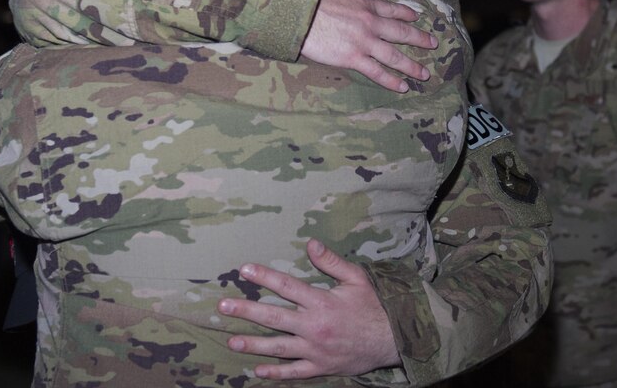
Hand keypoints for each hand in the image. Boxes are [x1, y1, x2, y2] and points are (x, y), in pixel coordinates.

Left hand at [217, 238, 400, 379]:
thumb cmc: (374, 306)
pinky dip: (275, 373)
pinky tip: (257, 370)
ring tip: (231, 341)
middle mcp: (314, 327)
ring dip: (253, 345)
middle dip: (245, 311)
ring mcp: (316, 350)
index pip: (286, 286)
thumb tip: (311, 243)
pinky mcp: (321, 367)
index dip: (263, 276)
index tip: (243, 269)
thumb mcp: (357, 279)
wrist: (394, 340)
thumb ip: (332, 262)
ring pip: (278, 348)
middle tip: (222, 307)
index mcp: (322, 302)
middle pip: (273, 317)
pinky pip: (294, 373)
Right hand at [301, 0, 436, 92]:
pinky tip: (402, 87)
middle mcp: (371, 22)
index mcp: (366, 4)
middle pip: (401, 32)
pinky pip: (377, 72)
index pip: (392, 9)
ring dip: (412, 66)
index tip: (416, 17)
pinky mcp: (354, 58)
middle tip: (433, 44)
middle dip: (419, 38)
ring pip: (395, 56)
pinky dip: (391, 80)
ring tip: (424, 74)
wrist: (300, 13)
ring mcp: (365, 42)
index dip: (406, 14)